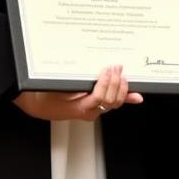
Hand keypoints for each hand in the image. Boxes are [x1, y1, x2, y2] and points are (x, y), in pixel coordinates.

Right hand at [13, 64, 142, 121]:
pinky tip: (136, 96)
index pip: (99, 97)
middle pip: (111, 100)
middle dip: (115, 82)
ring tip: (121, 73)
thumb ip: (74, 81)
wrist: (41, 104)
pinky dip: (126, 98)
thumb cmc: (48, 95)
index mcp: (80, 107)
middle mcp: (90, 111)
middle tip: (115, 66)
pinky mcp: (97, 106)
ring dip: (121, 87)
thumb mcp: (58, 85)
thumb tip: (90, 72)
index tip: (105, 69)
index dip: (105, 83)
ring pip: (115, 102)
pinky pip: (113, 102)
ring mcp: (94, 110)